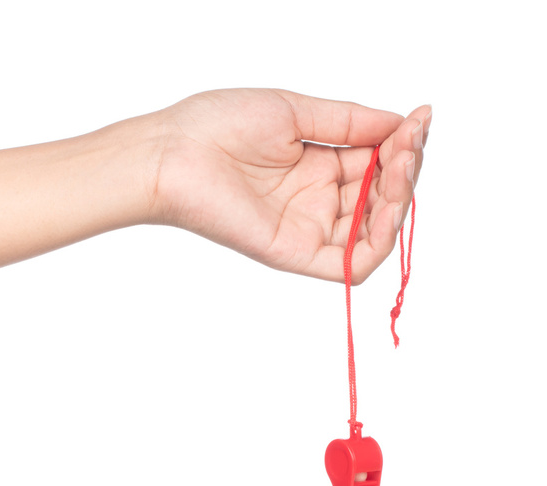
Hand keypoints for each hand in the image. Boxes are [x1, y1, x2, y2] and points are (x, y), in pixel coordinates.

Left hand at [152, 88, 430, 283]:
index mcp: (316, 166)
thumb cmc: (219, 125)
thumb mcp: (296, 112)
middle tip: (410, 143)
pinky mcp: (295, 253)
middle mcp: (316, 200)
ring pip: (374, 230)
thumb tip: (403, 122)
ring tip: (401, 164)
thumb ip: (350, 122)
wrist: (174, 152)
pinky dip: (380, 240)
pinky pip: (351, 264)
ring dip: (399, 199)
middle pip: (382, 197)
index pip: (377, 163)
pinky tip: (391, 204)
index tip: (420, 119)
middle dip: (406, 169)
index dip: (403, 145)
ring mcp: (307, 228)